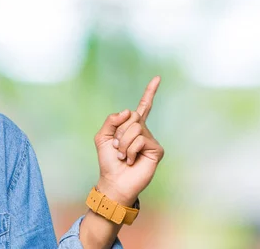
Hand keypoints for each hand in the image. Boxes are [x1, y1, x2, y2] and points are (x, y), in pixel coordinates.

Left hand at [94, 76, 163, 205]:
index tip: (157, 78)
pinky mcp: (157, 150)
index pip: (143, 106)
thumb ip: (111, 120)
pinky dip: (131, 150)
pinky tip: (131, 160)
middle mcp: (144, 131)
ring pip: (135, 128)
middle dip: (119, 132)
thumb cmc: (108, 161)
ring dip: (123, 143)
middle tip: (117, 148)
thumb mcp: (102, 137)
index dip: (150, 92)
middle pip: (132, 117)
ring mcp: (151, 140)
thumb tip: (128, 111)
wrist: (114, 181)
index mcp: (132, 126)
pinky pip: (141, 140)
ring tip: (123, 156)